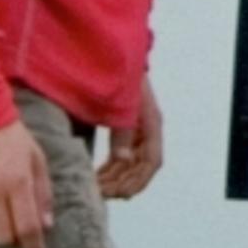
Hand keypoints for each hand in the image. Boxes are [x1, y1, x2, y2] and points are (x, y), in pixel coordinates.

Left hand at [98, 80, 163, 200]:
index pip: (151, 162)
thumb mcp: (122, 102)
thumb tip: (122, 160)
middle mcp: (147, 130)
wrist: (113, 53)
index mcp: (151, 124)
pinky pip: (121, 155)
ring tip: (96, 188)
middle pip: (140, 167)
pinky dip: (110, 168)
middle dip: (122, 183)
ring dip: (115, 178)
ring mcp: (136, 129)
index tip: (120, 194)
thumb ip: (122, 131)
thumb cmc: (119, 74)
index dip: (138, 181)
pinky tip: (97, 175)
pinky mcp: (123, 127)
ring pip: (130, 164)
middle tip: (100, 193)